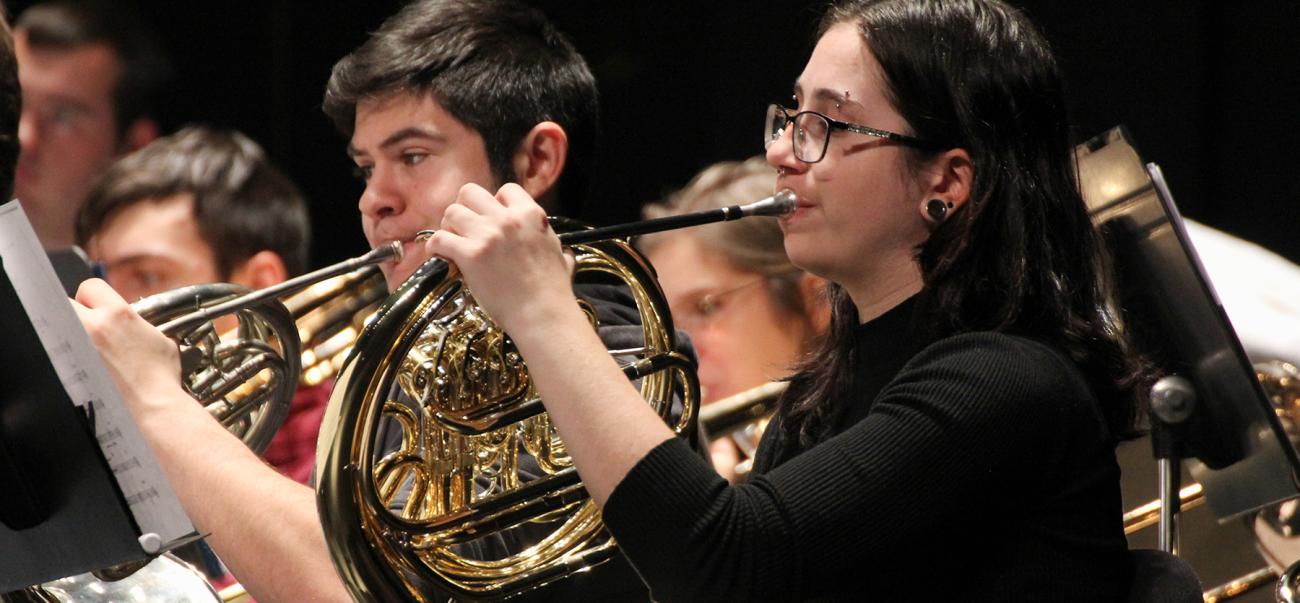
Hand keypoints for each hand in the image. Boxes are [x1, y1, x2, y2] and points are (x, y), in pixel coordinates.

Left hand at [71, 279, 183, 417]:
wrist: (151, 409)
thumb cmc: (159, 378)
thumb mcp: (159, 339)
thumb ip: (136, 322)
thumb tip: (124, 321)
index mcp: (118, 314)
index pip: (91, 286)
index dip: (96, 297)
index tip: (99, 308)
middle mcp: (92, 327)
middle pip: (66, 302)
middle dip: (77, 312)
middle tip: (90, 327)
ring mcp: (76, 348)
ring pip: (59, 327)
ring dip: (71, 333)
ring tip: (88, 349)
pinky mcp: (67, 369)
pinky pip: (60, 351)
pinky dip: (69, 356)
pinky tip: (85, 368)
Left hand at [425, 182, 576, 333]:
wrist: (543, 315)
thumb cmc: (554, 291)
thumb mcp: (561, 256)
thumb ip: (553, 245)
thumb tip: (564, 253)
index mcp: (531, 215)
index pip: (505, 190)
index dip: (495, 204)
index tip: (492, 221)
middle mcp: (508, 219)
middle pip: (470, 193)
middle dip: (464, 209)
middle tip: (465, 230)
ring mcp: (488, 235)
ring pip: (451, 212)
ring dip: (448, 227)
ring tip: (453, 244)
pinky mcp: (470, 255)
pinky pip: (439, 238)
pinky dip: (435, 247)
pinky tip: (441, 257)